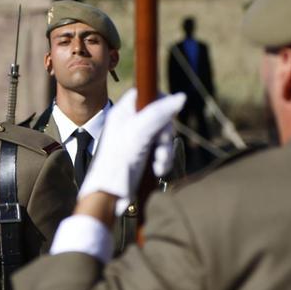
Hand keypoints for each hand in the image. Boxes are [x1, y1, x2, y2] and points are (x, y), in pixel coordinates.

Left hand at [79, 88, 185, 214]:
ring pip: (164, 137)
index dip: (160, 101)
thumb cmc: (116, 163)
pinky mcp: (143, 158)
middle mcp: (130, 124)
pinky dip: (163, 162)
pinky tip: (156, 170)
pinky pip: (163, 153)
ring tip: (158, 163)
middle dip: (165, 135)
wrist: (109, 196)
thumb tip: (181, 97)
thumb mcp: (138, 133)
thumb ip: (159, 113)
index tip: (168, 113)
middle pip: (161, 117)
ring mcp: (137, 142)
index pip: (146, 94)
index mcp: (124, 113)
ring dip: (166, 151)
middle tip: (160, 146)